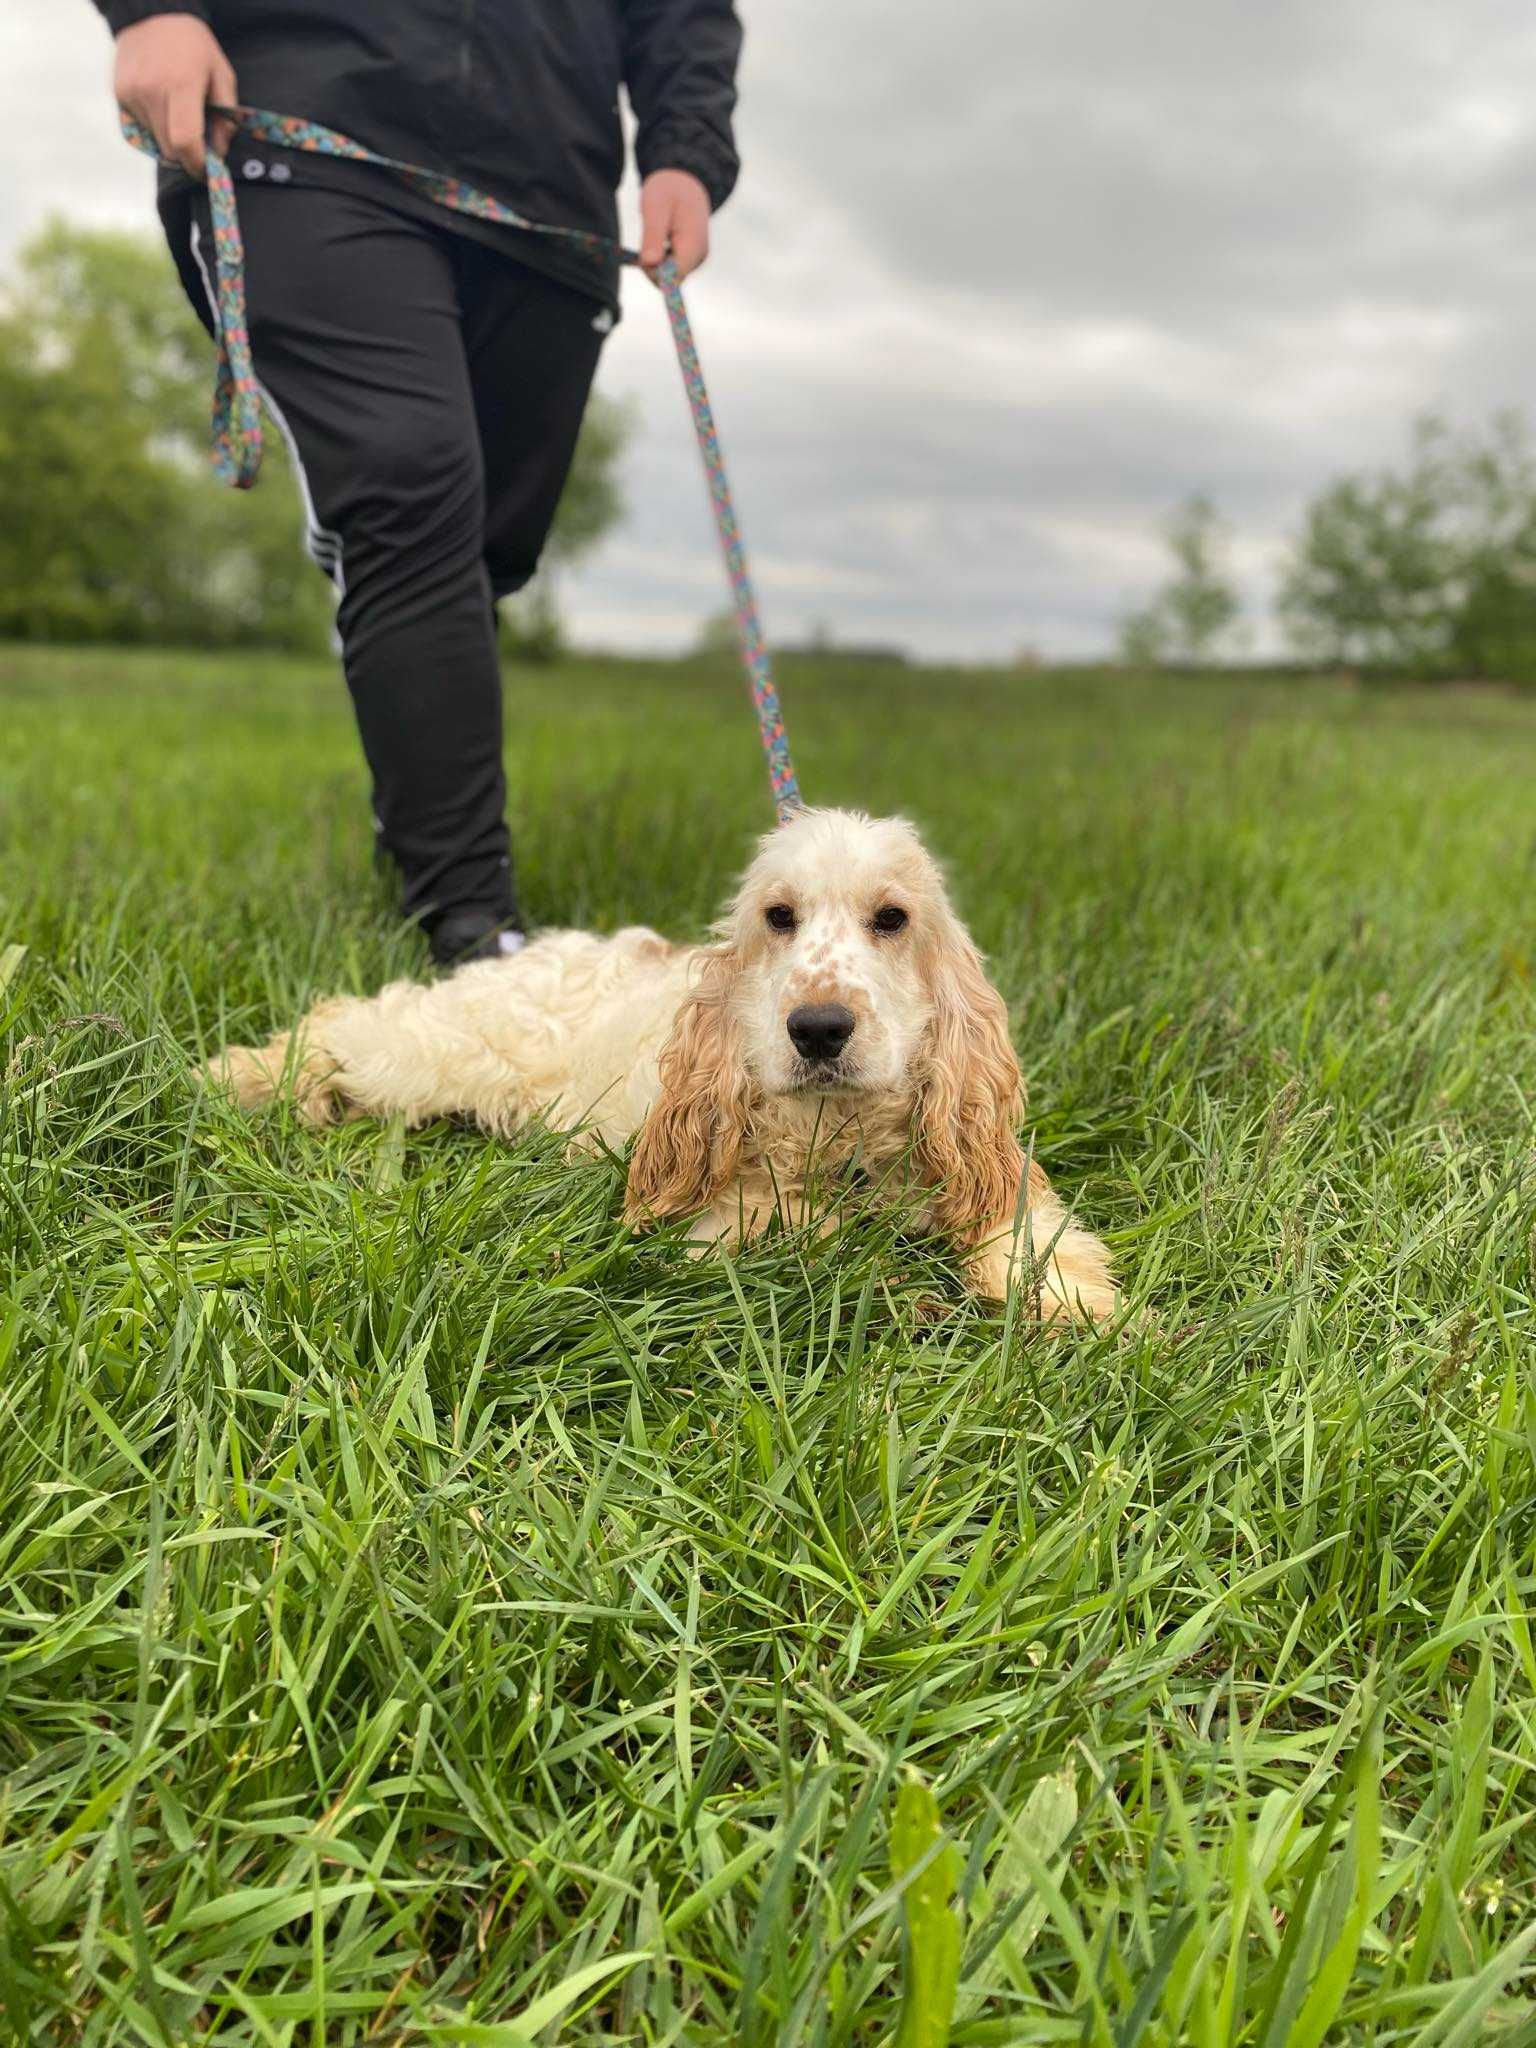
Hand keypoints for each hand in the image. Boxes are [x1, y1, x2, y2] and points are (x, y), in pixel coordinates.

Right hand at [114, 14, 237, 179]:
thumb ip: (225, 117)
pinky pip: (138, 130)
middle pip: (169, 148)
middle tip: (199, 145)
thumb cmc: (194, 47)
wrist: (153, 14)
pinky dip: (153, 130)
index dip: (196, 164)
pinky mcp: (119, 93)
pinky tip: (161, 109)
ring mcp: (131, 92)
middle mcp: (151, 90)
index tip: (206, 170)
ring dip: (169, 140)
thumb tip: (218, 152)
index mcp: (180, 84)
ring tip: (178, 114)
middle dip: (187, 154)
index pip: (184, 142)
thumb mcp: (221, 74)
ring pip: (154, 141)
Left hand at [638, 169, 711, 283]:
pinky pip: (671, 269)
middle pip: (671, 280)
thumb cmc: (668, 190)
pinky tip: (660, 240)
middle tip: (646, 240)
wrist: (686, 181)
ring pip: (670, 276)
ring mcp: (697, 260)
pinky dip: (660, 260)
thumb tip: (649, 263)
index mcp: (693, 245)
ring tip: (654, 235)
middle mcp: (699, 257)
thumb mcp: (655, 207)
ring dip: (655, 263)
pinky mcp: (691, 259)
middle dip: (653, 267)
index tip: (641, 257)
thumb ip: (652, 235)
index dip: (654, 273)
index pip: (673, 277)